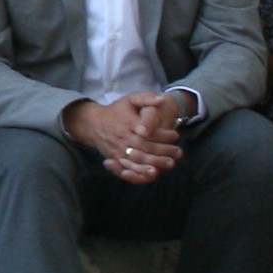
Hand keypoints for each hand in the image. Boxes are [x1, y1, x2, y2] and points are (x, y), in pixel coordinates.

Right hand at [65, 95, 179, 183]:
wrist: (93, 124)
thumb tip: (161, 99)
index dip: (163, 135)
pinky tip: (151, 175)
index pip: (148, 132)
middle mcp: (122, 138)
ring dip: (154, 164)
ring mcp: (118, 151)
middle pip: (145, 148)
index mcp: (128, 124)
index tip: (175, 135)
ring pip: (137, 161)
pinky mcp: (115, 159)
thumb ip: (146, 98)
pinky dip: (139, 174)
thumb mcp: (130, 100)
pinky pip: (127, 169)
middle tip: (178, 153)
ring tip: (169, 164)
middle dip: (163, 152)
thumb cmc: (116, 111)